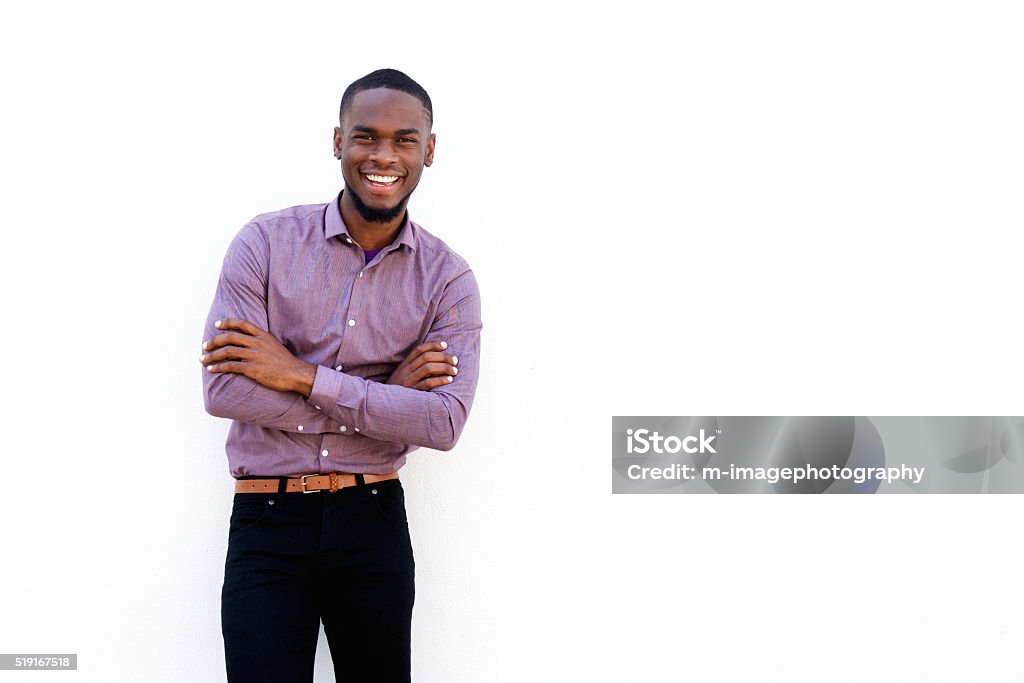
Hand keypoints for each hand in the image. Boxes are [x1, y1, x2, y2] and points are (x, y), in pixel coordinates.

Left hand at [200, 318, 316, 396]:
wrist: (296, 374)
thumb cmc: (285, 362)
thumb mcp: (274, 345)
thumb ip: (261, 341)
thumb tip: (247, 341)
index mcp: (263, 335)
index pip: (242, 324)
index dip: (227, 322)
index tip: (217, 325)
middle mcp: (257, 343)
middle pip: (230, 337)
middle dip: (214, 341)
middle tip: (204, 346)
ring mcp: (254, 356)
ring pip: (227, 351)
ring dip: (212, 355)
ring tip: (203, 359)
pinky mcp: (252, 369)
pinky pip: (230, 366)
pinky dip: (218, 367)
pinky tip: (211, 369)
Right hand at [386, 340, 458, 390]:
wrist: (385, 405)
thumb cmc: (398, 390)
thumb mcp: (402, 375)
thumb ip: (414, 367)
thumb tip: (436, 360)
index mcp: (404, 365)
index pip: (419, 349)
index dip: (433, 345)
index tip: (445, 345)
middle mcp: (405, 371)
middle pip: (426, 357)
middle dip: (443, 356)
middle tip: (455, 360)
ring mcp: (408, 381)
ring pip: (428, 368)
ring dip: (444, 367)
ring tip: (455, 371)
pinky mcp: (412, 392)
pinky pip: (428, 383)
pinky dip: (440, 380)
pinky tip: (449, 380)